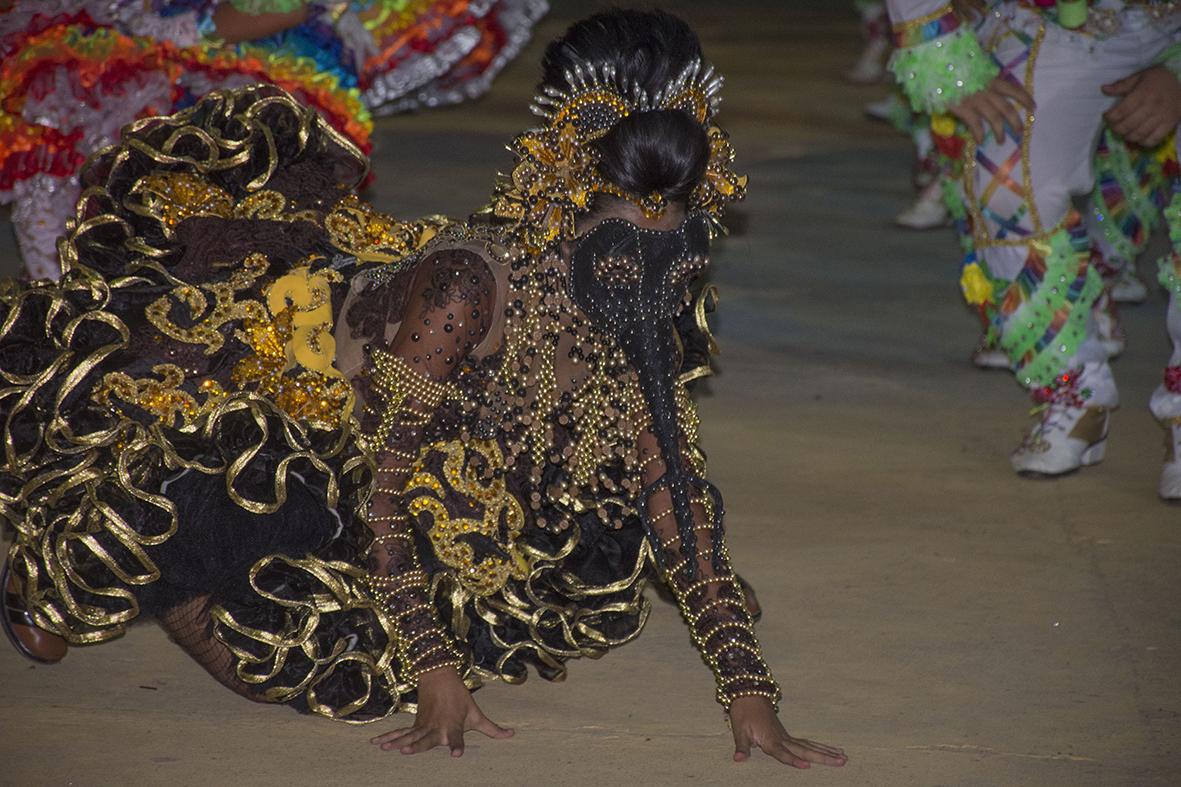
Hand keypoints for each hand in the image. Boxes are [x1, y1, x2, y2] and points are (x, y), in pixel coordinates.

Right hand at [369, 666, 513, 756]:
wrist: (439, 675)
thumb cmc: (460, 697)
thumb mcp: (476, 713)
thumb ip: (492, 729)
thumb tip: (512, 735)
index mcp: (454, 725)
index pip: (458, 737)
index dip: (457, 744)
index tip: (456, 753)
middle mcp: (438, 727)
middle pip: (427, 739)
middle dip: (419, 746)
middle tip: (407, 751)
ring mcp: (424, 725)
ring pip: (410, 736)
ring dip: (398, 742)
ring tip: (388, 749)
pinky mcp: (415, 724)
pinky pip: (400, 732)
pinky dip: (388, 737)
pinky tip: (376, 744)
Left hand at [728, 696, 846, 767]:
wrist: (749, 693)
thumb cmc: (743, 712)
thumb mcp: (739, 730)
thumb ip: (742, 747)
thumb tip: (738, 759)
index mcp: (770, 739)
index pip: (782, 753)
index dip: (793, 760)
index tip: (806, 766)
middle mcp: (782, 738)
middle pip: (805, 750)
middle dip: (823, 757)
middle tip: (841, 761)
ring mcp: (787, 736)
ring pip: (810, 746)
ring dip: (826, 752)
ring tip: (844, 757)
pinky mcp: (788, 735)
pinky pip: (807, 742)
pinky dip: (819, 747)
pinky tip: (833, 750)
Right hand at [950, 76, 1034, 143]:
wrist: (939, 69)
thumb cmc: (954, 69)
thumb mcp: (973, 70)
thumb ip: (981, 79)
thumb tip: (988, 87)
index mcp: (992, 80)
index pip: (1014, 90)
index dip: (1025, 99)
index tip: (1033, 107)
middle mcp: (988, 90)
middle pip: (1008, 109)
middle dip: (1016, 122)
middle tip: (1020, 133)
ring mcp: (976, 100)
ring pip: (995, 119)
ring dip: (1000, 132)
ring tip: (1001, 142)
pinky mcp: (964, 108)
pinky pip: (976, 124)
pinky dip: (979, 134)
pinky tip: (981, 141)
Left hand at [1103, 65, 1180, 146]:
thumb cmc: (1158, 79)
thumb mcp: (1140, 76)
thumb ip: (1122, 85)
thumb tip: (1104, 89)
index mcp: (1143, 93)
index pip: (1121, 111)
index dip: (1110, 117)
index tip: (1106, 116)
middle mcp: (1152, 106)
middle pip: (1127, 125)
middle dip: (1116, 128)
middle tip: (1114, 126)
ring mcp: (1162, 116)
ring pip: (1138, 134)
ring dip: (1127, 136)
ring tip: (1124, 131)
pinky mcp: (1170, 124)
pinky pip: (1153, 140)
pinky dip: (1142, 142)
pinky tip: (1138, 137)